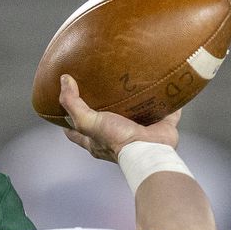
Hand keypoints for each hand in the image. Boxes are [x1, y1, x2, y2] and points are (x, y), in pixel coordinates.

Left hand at [59, 74, 179, 161]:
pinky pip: (165, 111)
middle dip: (104, 107)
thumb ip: (72, 103)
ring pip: (136, 114)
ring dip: (135, 102)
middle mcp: (116, 136)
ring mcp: (139, 131)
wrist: (149, 149)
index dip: (68, 119)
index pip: (76, 130)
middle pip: (106, 121)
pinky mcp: (160, 125)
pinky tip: (164, 85)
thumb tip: (64, 80)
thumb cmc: (116, 139)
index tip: (65, 105)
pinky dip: (167, 101)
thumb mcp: (87, 122)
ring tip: (132, 81)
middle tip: (101, 87)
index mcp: (96, 140)